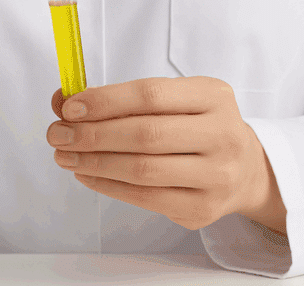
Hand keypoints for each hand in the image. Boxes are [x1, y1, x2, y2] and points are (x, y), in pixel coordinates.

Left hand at [47, 77, 286, 233]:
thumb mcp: (173, 99)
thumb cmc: (197, 126)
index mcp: (213, 95)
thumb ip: (122, 98)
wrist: (245, 169)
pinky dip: (108, 185)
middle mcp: (222, 134)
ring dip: (94, 162)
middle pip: (145, 135)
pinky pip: (145, 198)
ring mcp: (216, 175)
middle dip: (92, 134)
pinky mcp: (203, 208)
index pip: (150, 95)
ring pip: (143, 170)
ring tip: (65, 155)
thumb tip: (63, 101)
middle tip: (58, 133)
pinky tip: (87, 173)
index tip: (69, 107)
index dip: (105, 101)